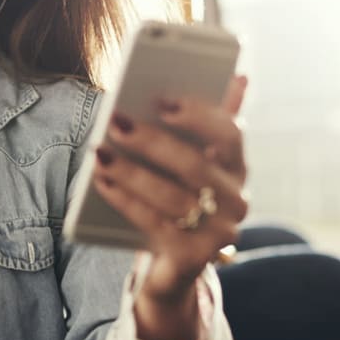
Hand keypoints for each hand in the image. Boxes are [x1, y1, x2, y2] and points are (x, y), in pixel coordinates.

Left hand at [92, 74, 248, 339]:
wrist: (174, 263)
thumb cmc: (179, 196)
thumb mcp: (192, 159)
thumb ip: (205, 121)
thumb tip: (238, 76)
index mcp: (237, 167)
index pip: (230, 134)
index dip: (198, 115)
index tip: (162, 101)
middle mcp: (236, 200)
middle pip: (195, 166)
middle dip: (153, 142)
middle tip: (116, 122)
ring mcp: (219, 232)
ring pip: (174, 198)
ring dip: (132, 173)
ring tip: (101, 152)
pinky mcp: (195, 257)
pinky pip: (156, 225)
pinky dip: (125, 200)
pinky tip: (102, 181)